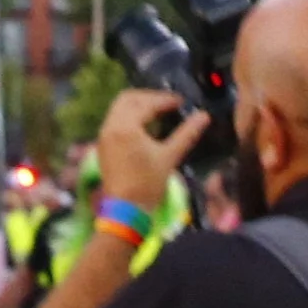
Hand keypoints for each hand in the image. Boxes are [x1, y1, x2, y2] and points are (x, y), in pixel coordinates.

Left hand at [97, 94, 203, 210]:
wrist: (125, 210)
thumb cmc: (148, 184)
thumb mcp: (169, 157)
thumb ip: (186, 134)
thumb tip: (204, 116)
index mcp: (125, 126)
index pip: (146, 104)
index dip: (165, 100)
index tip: (182, 102)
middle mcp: (111, 126)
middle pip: (128, 99)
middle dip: (149, 97)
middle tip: (168, 103)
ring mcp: (104, 135)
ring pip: (119, 108)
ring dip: (138, 105)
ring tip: (159, 111)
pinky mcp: (103, 144)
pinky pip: (115, 119)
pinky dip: (129, 116)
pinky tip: (145, 125)